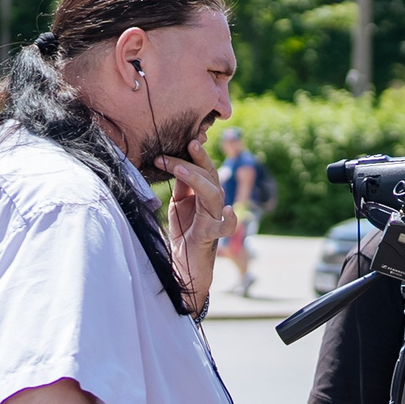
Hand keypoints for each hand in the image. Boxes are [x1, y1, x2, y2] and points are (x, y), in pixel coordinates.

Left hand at [153, 137, 228, 286]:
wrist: (185, 260)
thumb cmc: (185, 230)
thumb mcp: (179, 201)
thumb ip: (182, 184)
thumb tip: (176, 161)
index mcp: (205, 191)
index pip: (201, 168)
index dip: (191, 155)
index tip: (175, 143)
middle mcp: (214, 201)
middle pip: (208, 175)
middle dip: (191, 161)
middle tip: (173, 150)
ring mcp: (216, 216)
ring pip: (213, 193)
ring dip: (197, 179)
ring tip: (179, 169)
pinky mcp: (213, 235)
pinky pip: (226, 227)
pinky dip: (230, 219)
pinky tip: (229, 210)